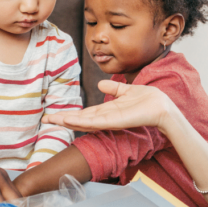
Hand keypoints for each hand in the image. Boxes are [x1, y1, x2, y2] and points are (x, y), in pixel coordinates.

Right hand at [42, 80, 177, 132]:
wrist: (162, 106)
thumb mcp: (126, 91)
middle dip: (63, 120)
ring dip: (68, 121)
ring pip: (84, 122)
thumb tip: (100, 84)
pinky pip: (96, 121)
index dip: (70, 114)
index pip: (85, 113)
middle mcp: (106, 117)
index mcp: (108, 111)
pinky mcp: (115, 122)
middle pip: (80, 119)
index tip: (55, 114)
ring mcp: (110, 121)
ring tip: (52, 120)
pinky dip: (82, 121)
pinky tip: (69, 120)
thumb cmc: (148, 100)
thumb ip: (113, 88)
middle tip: (45, 120)